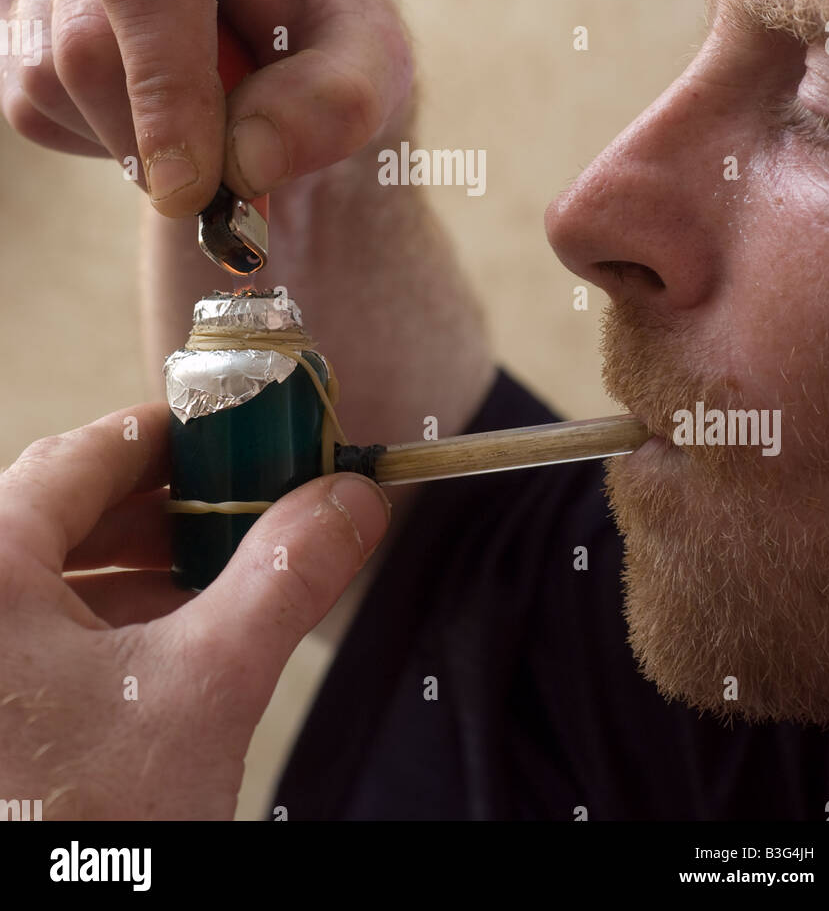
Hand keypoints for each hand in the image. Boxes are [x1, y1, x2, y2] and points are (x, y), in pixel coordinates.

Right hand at [0, 0, 413, 213]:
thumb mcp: (373, 65)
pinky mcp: (14, 0)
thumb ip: (334, 106)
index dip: (163, 84)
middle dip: (152, 137)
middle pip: (82, 42)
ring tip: (202, 111)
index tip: (194, 185)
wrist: (278, 35)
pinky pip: (27, 106)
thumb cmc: (328, 35)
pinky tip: (151, 106)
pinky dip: (96, 137)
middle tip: (222, 182)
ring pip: (43, 82)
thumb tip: (245, 161)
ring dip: (129, 138)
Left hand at [0, 401, 389, 819]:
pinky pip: (43, 636)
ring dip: (148, 569)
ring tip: (228, 577)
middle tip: (254, 505)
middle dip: (174, 509)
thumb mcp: (204, 688)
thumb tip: (350, 503)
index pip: (87, 455)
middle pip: (69, 512)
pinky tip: (174, 645)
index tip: (245, 434)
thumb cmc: (83, 829)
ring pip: (57, 578)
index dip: (178, 437)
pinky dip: (114, 626)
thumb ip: (284, 578)